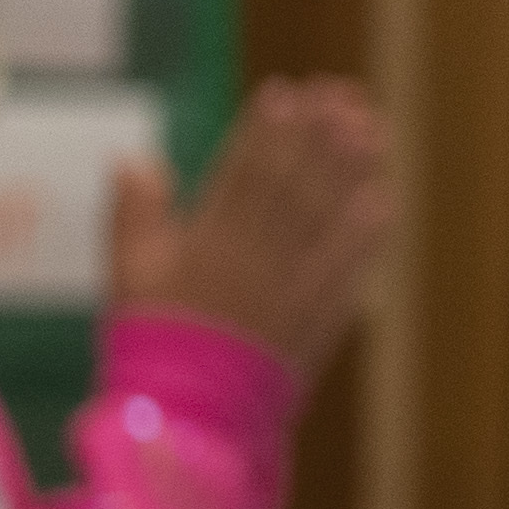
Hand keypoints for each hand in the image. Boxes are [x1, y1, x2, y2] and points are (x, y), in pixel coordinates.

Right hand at [110, 76, 392, 381]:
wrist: (185, 418)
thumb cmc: (149, 341)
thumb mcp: (125, 276)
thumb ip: (133, 216)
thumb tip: (131, 158)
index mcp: (206, 246)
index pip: (241, 175)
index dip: (266, 131)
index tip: (285, 91)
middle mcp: (254, 261)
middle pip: (293, 187)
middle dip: (318, 136)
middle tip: (341, 94)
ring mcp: (291, 289)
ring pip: (325, 219)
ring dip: (351, 171)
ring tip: (371, 130)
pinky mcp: (316, 319)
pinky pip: (347, 271)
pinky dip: (366, 235)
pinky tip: (383, 200)